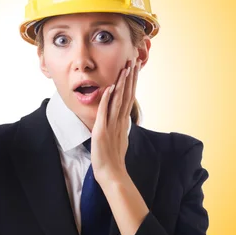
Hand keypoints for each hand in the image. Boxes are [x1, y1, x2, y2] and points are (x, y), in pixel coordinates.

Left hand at [90, 57, 141, 182]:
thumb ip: (120, 126)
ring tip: (126, 68)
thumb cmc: (113, 158)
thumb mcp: (118, 138)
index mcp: (122, 121)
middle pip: (127, 94)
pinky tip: (111, 87)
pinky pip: (105, 112)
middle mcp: (119, 120)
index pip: (128, 97)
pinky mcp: (102, 131)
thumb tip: (123, 118)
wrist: (111, 174)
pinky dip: (108, 99)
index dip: (131, 82)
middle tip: (134, 60)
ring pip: (119, 100)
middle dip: (130, 77)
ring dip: (122, 83)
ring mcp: (111, 125)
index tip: (134, 68)